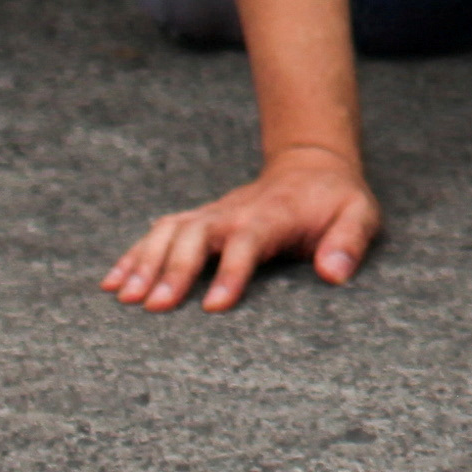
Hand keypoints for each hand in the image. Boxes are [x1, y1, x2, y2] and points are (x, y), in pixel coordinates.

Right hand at [103, 144, 379, 313]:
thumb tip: (334, 274)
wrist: (310, 165)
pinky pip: (158, 232)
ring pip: (169, 231)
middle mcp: (234, 213)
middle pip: (196, 235)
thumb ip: (349, 242)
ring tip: (123, 297)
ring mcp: (211, 214)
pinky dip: (133, 254)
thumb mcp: (359, 214)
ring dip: (145, 262)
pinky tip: (111, 282)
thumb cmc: (336, 200)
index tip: (214, 306)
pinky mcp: (197, 219)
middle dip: (174, 269)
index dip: (230, 272)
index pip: (248, 242)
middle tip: (153, 306)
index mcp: (273, 215)